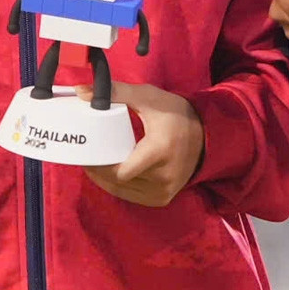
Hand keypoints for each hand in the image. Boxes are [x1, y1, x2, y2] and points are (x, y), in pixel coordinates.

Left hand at [77, 81, 203, 206]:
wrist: (207, 134)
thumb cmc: (175, 113)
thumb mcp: (147, 97)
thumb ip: (116, 93)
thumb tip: (81, 91)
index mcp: (159, 151)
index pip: (120, 171)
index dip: (99, 166)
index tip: (86, 154)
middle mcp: (163, 176)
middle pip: (118, 181)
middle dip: (98, 171)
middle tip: (86, 157)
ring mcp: (164, 191)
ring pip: (123, 191)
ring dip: (105, 180)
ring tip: (94, 163)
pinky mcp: (163, 198)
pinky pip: (133, 196)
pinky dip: (118, 186)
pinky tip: (109, 175)